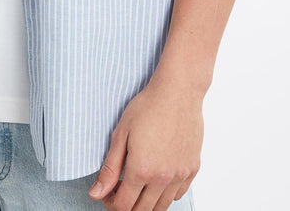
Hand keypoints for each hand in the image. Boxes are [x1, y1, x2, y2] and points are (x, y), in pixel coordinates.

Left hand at [88, 78, 203, 210]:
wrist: (179, 91)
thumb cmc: (149, 106)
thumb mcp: (121, 133)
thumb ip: (109, 168)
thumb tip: (96, 193)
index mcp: (142, 170)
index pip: (123, 206)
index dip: (110, 203)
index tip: (108, 193)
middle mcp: (163, 177)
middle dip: (127, 206)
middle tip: (121, 190)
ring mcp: (180, 174)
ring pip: (161, 207)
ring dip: (147, 203)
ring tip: (139, 185)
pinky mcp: (193, 168)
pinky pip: (178, 194)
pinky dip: (166, 194)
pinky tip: (158, 178)